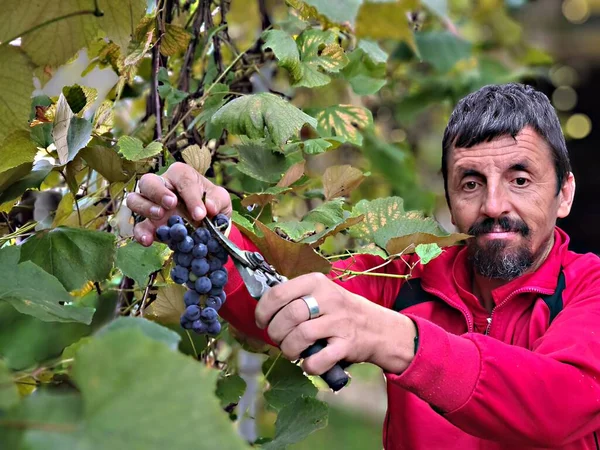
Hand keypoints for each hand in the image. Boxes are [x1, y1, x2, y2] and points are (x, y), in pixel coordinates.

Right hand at [126, 162, 231, 245]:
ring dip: (145, 207)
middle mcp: (162, 186)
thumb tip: (210, 207)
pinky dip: (140, 233)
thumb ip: (218, 200)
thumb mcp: (222, 200)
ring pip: (135, 199)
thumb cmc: (212, 204)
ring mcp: (151, 205)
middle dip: (158, 192)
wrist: (208, 226)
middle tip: (171, 204)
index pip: (182, 179)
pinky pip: (137, 226)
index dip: (191, 196)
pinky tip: (148, 240)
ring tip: (160, 216)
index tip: (200, 214)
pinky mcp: (148, 224)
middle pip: (148, 181)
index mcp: (181, 175)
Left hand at [255, 273, 416, 375]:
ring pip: (300, 336)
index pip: (278, 293)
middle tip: (279, 339)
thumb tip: (262, 308)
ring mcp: (339, 322)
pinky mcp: (347, 345)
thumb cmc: (340, 312)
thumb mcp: (321, 293)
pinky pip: (319, 359)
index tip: (262, 322)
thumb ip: (295, 297)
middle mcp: (328, 298)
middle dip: (275, 333)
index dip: (263, 311)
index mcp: (316, 282)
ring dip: (289, 349)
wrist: (379, 328)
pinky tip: (308, 363)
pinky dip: (308, 365)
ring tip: (291, 351)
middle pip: (288, 316)